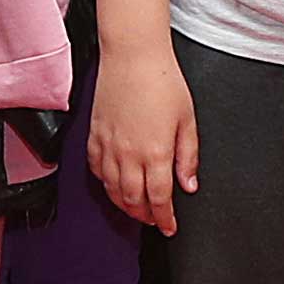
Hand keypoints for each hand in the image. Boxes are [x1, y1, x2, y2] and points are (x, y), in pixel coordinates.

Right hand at [90, 43, 195, 233]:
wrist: (133, 56)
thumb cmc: (163, 82)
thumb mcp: (187, 120)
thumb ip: (188, 157)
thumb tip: (188, 185)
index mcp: (156, 152)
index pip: (159, 199)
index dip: (164, 218)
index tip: (169, 227)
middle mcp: (129, 154)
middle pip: (133, 200)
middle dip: (145, 215)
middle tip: (154, 219)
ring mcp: (108, 145)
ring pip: (112, 189)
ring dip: (124, 204)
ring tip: (136, 208)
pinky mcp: (95, 134)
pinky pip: (96, 169)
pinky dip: (105, 183)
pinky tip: (114, 183)